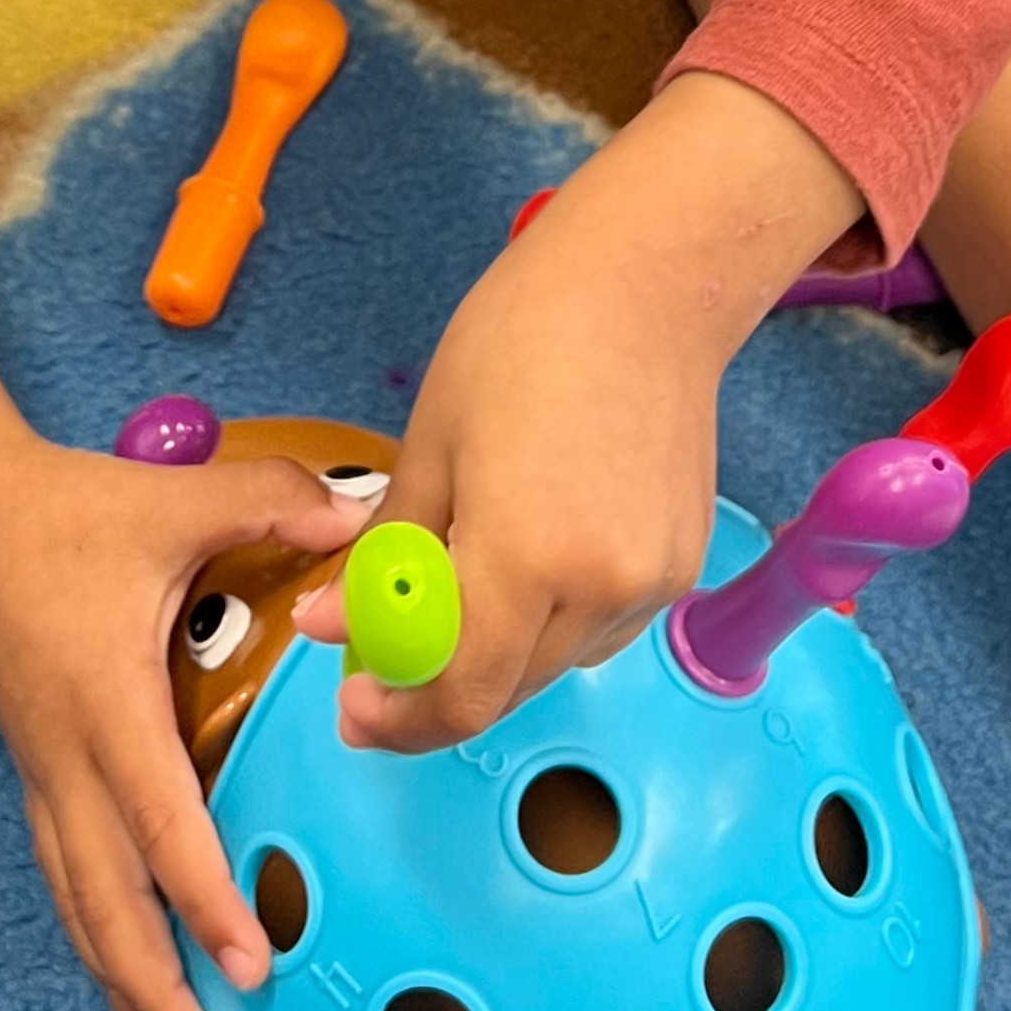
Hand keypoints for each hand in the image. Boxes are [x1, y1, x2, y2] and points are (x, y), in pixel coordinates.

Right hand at [0, 435, 364, 1010]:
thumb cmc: (70, 513)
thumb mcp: (176, 500)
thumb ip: (272, 502)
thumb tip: (363, 520)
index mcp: (109, 705)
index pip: (161, 823)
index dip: (204, 900)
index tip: (251, 965)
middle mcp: (69, 757)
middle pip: (104, 898)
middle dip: (153, 986)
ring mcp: (45, 771)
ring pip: (77, 899)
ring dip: (119, 981)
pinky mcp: (38, 770)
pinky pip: (65, 872)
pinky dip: (95, 936)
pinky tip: (122, 979)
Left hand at [298, 74, 860, 749]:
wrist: (647, 287)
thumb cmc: (521, 341)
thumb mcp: (429, 448)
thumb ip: (383, 558)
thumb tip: (328, 624)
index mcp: (525, 558)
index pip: (461, 696)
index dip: (400, 723)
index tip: (355, 710)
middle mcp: (601, 590)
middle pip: (506, 692)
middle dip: (435, 693)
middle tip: (381, 660)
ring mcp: (651, 585)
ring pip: (552, 666)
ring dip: (493, 657)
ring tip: (453, 596)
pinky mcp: (682, 570)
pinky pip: (598, 632)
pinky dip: (547, 626)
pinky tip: (524, 570)